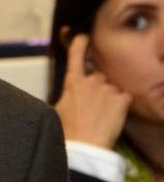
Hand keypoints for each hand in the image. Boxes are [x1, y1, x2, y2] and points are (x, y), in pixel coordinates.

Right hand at [53, 34, 130, 148]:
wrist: (84, 145)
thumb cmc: (67, 130)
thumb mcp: (57, 109)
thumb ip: (66, 95)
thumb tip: (69, 95)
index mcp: (72, 82)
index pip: (76, 54)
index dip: (80, 43)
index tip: (84, 37)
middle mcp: (90, 81)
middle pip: (99, 77)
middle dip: (99, 87)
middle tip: (94, 107)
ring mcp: (107, 89)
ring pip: (113, 88)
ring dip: (111, 97)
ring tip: (103, 116)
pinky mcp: (122, 100)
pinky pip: (125, 97)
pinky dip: (122, 105)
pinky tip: (114, 117)